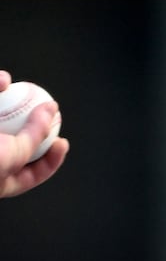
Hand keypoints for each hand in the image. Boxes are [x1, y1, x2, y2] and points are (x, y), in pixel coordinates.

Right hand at [0, 70, 68, 198]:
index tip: (63, 141)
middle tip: (49, 111)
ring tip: (22, 90)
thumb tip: (50, 111)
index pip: (31, 174)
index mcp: (0, 180)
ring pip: (0, 121)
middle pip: (16, 147)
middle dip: (33, 128)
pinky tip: (4, 79)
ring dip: (11, 103)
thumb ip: (32, 136)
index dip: (51, 160)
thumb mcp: (12, 155)